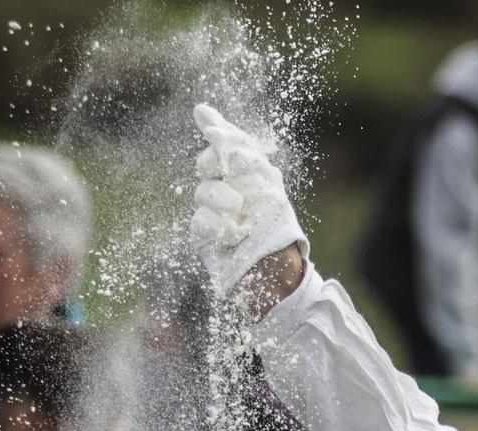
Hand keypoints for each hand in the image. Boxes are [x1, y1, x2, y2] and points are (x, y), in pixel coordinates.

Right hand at [191, 103, 307, 298]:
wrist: (276, 272)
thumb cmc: (277, 226)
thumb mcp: (261, 178)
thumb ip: (232, 146)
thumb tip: (201, 111)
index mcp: (249, 173)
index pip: (225, 143)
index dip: (216, 131)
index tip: (203, 115)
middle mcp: (231, 189)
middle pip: (206, 163)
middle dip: (217, 167)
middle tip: (232, 177)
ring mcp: (215, 212)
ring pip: (202, 191)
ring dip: (223, 201)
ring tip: (240, 215)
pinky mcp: (205, 236)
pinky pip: (200, 219)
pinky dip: (219, 227)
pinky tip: (235, 236)